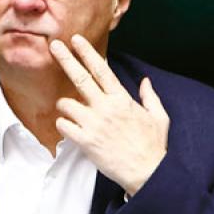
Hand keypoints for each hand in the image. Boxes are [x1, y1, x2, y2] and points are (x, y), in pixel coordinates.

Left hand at [50, 34, 168, 196]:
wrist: (147, 173)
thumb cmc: (153, 146)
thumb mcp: (159, 117)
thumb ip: (150, 97)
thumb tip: (145, 81)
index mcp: (122, 100)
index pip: (101, 70)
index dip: (87, 53)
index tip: (76, 40)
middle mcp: (106, 108)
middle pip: (80, 78)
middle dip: (66, 59)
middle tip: (54, 46)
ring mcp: (94, 124)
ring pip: (66, 104)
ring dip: (66, 105)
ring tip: (73, 112)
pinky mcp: (85, 141)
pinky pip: (63, 126)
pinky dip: (63, 125)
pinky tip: (70, 128)